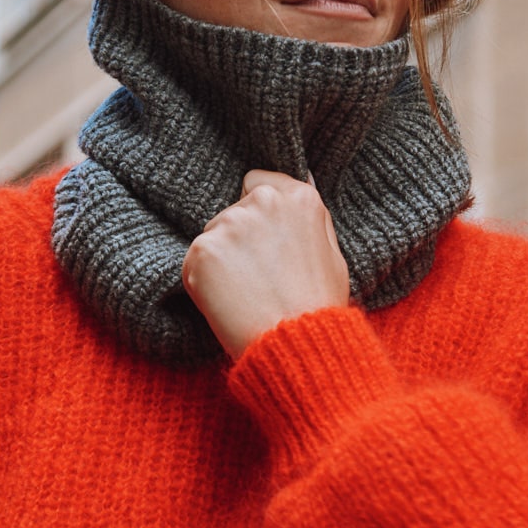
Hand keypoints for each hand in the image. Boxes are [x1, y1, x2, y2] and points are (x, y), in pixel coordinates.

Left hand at [182, 170, 349, 359]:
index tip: (265, 241)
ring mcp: (229, 224)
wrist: (296, 345)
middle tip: (259, 277)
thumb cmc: (318, 306)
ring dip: (221, 260)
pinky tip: (229, 302)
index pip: (256, 182)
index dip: (258, 213)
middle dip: (240, 238)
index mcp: (298, 197)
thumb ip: (311, 219)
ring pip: (212, 236)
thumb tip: (301, 184)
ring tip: (247, 293)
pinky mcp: (203, 250)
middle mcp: (263, 201)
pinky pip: (195, 261)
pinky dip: (204, 281)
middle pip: (232, 211)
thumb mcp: (333, 254)